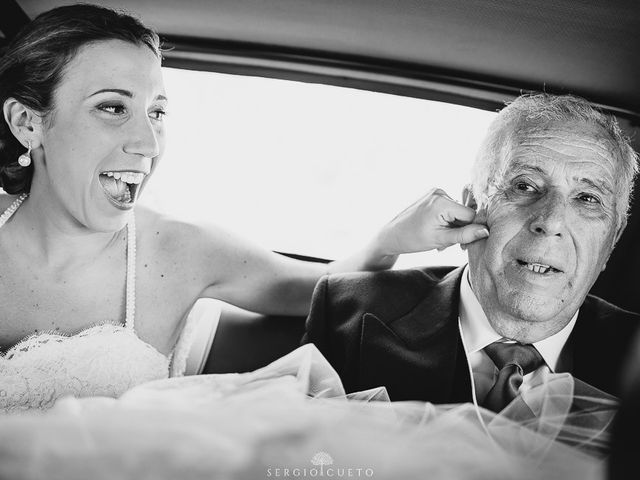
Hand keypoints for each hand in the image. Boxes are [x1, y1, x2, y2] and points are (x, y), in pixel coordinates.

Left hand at [373, 188, 488, 255]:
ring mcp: (436, 193)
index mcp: (442, 202)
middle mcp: (440, 193)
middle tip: (447, 243)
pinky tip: (437, 229)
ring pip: (458, 213)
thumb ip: (465, 235)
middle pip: (464, 213)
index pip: (471, 215)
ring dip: (453, 226)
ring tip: (440, 237)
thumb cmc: (413, 239)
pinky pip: (449, 209)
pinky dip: (447, 221)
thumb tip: (486, 231)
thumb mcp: (441, 239)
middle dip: (460, 229)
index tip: (463, 244)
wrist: (392, 235)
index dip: (470, 230)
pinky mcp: (433, 196)